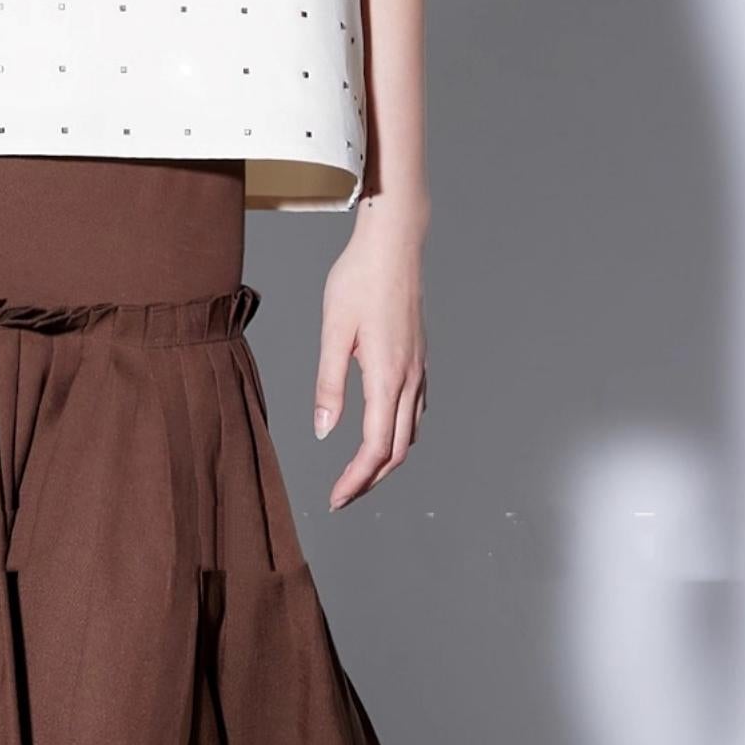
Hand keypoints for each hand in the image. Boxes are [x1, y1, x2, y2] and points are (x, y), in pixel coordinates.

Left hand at [314, 202, 428, 509]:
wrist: (394, 245)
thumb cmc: (359, 280)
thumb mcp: (334, 332)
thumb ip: (329, 385)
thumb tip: (324, 431)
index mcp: (387, 376)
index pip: (376, 448)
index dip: (356, 480)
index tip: (336, 499)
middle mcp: (409, 378)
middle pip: (398, 450)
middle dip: (371, 480)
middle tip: (342, 496)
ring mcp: (419, 368)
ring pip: (411, 432)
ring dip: (387, 460)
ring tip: (358, 473)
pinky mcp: (419, 358)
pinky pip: (415, 410)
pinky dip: (399, 434)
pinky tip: (382, 431)